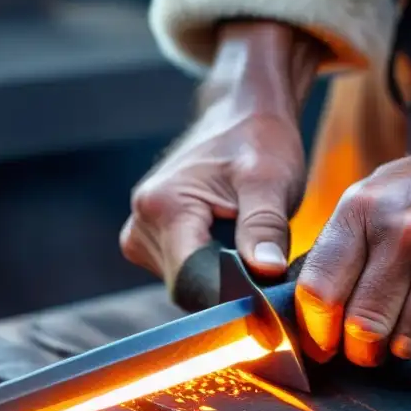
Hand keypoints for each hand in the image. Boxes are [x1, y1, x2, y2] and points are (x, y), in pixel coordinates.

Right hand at [122, 22, 322, 285]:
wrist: (241, 118)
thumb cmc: (259, 142)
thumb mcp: (271, 181)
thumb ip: (265, 227)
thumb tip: (266, 272)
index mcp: (163, 207)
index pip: (192, 281)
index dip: (232, 293)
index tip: (268, 290)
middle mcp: (140, 224)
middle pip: (188, 289)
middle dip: (230, 286)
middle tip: (268, 261)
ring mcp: (139, 234)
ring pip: (186, 287)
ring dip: (222, 279)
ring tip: (250, 246)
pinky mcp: (148, 241)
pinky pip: (183, 276)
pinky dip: (212, 271)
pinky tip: (233, 245)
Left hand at [294, 34, 410, 366]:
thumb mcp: (377, 192)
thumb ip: (340, 245)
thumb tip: (308, 312)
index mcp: (367, 210)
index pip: (320, 292)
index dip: (317, 330)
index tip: (325, 341)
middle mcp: (410, 235)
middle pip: (365, 328)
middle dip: (363, 348)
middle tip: (371, 344)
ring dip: (409, 344)